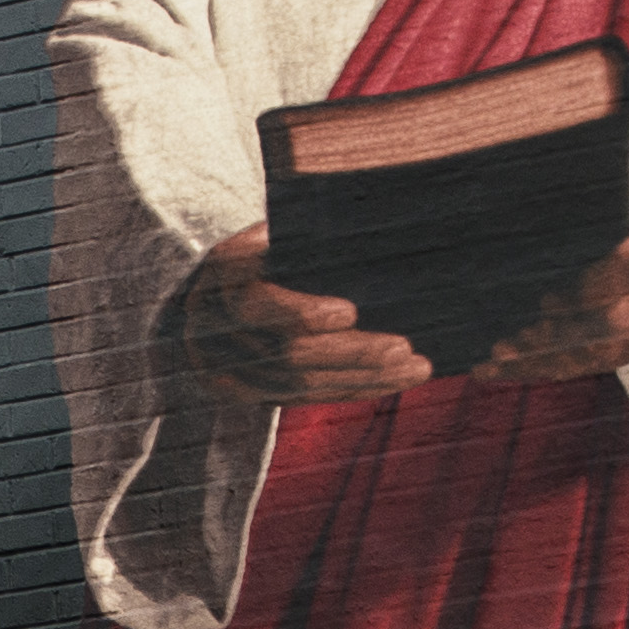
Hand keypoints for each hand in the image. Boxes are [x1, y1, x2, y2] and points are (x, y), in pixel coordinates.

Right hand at [170, 224, 433, 405]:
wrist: (213, 287)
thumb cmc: (266, 248)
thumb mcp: (278, 232)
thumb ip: (309, 241)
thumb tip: (374, 241)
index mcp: (225, 271)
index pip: (258, 301)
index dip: (302, 313)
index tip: (350, 314)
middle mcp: (217, 322)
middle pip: (287, 352)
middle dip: (350, 353)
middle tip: (402, 347)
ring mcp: (225, 363)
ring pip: (299, 382)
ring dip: (363, 376)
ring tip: (414, 366)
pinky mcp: (244, 389)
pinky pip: (303, 397)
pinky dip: (352, 388)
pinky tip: (393, 379)